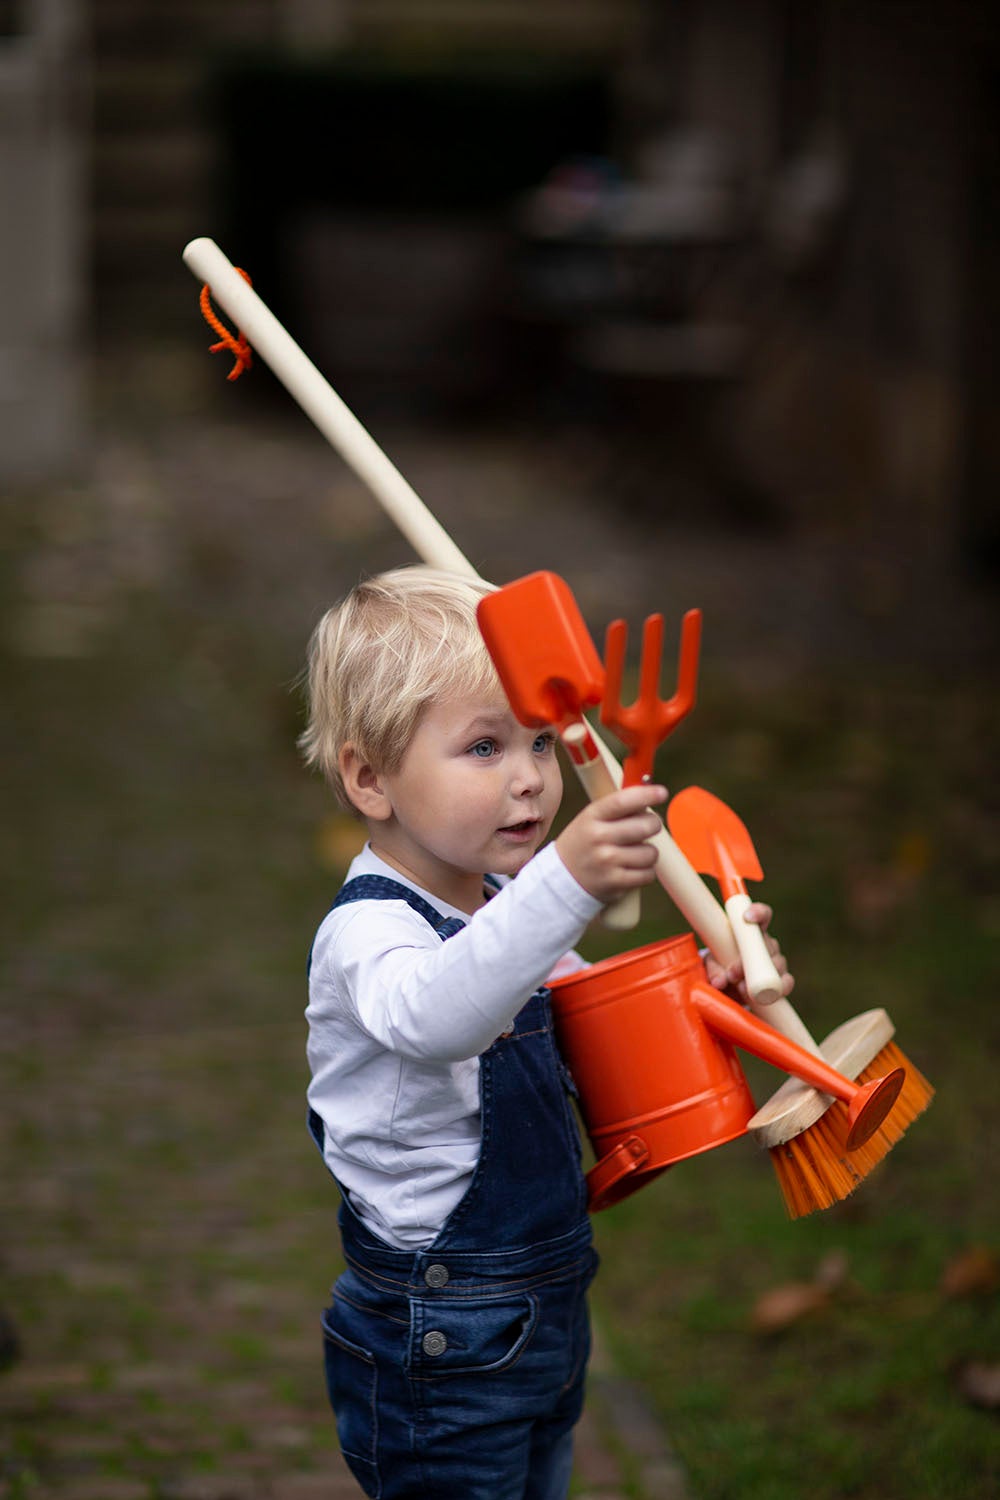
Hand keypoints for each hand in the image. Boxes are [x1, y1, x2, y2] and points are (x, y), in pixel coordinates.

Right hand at [555, 785, 666, 906]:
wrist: (563, 877)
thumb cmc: (585, 843)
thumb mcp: (591, 819)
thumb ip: (618, 807)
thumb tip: (651, 793)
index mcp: (592, 816)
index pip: (622, 801)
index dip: (646, 795)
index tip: (661, 793)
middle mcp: (598, 837)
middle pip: (646, 826)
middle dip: (653, 825)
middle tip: (648, 827)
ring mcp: (607, 861)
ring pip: (650, 853)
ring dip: (648, 852)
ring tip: (634, 853)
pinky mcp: (615, 882)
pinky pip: (648, 874)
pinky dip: (646, 871)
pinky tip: (633, 868)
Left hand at [704, 901, 795, 1006]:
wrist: (731, 986)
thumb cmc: (722, 965)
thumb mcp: (713, 965)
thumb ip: (714, 970)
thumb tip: (719, 982)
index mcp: (752, 931)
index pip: (763, 915)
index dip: (758, 913)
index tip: (746, 918)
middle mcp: (768, 943)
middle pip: (766, 945)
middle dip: (748, 960)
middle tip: (732, 973)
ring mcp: (778, 961)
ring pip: (776, 964)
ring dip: (759, 977)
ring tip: (741, 988)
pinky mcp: (783, 980)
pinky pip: (787, 982)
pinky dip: (776, 990)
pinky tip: (762, 997)